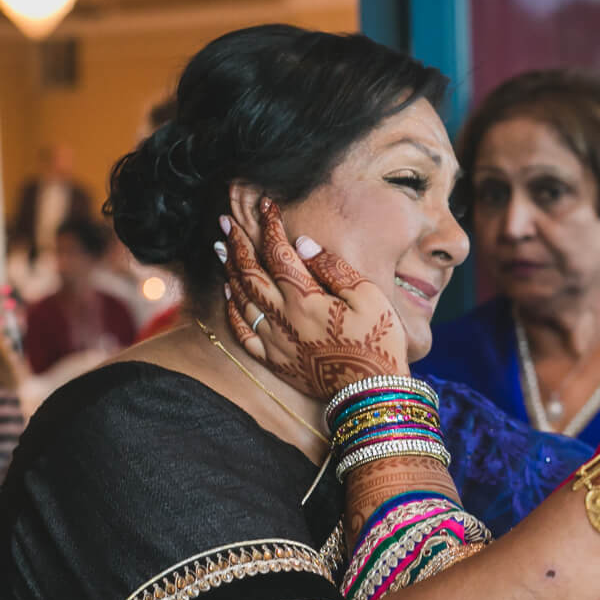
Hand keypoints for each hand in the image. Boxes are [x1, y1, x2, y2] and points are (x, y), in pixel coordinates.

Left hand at [222, 198, 408, 398]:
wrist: (372, 393)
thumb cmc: (378, 341)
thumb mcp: (369, 296)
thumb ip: (334, 268)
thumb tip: (303, 244)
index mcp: (306, 299)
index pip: (279, 253)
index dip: (269, 226)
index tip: (265, 206)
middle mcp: (283, 318)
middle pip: (250, 272)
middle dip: (237, 243)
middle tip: (225, 220)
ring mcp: (275, 340)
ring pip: (241, 298)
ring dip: (229, 269)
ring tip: (221, 247)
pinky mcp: (274, 360)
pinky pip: (243, 332)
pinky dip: (232, 309)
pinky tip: (228, 293)